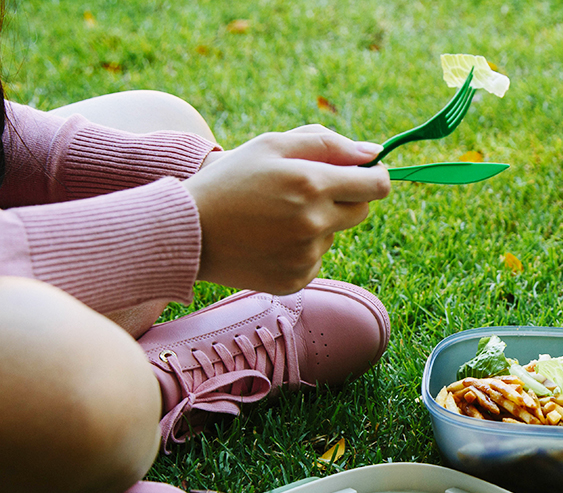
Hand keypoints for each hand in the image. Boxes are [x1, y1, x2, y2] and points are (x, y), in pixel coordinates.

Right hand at [183, 125, 389, 293]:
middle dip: (346, 197)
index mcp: (312, 184)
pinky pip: (316, 258)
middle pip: (361, 211)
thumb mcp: (272, 145)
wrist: (187, 232)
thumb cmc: (230, 180)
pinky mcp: (297, 279)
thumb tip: (373, 153)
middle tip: (309, 190)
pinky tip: (270, 239)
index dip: (374, 176)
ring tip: (275, 216)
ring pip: (335, 233)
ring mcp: (306, 256)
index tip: (364, 173)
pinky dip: (302, 247)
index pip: (376, 185)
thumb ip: (328, 144)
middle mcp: (314, 223)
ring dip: (318, 222)